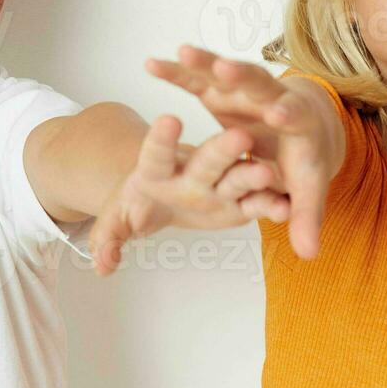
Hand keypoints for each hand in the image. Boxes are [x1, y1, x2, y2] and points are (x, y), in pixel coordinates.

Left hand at [88, 116, 279, 275]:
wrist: (162, 198)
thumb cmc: (140, 201)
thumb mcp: (118, 218)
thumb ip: (109, 239)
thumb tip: (101, 266)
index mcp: (157, 168)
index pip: (157, 154)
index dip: (162, 140)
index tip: (169, 120)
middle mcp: (192, 171)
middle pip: (206, 158)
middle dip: (222, 149)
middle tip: (238, 137)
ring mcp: (218, 185)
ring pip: (237, 177)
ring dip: (252, 175)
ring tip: (267, 174)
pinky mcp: (239, 203)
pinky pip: (257, 205)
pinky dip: (271, 206)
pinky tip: (285, 209)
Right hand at [146, 45, 341, 259]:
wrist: (299, 125)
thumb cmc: (303, 159)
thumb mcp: (308, 187)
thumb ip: (305, 215)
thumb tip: (310, 253)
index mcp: (298, 122)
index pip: (293, 115)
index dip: (286, 113)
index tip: (278, 113)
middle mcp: (271, 98)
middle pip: (258, 82)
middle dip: (241, 75)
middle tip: (226, 67)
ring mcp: (244, 89)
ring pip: (222, 71)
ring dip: (204, 62)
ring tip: (184, 53)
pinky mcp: (221, 87)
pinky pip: (196, 75)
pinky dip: (178, 69)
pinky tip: (152, 65)